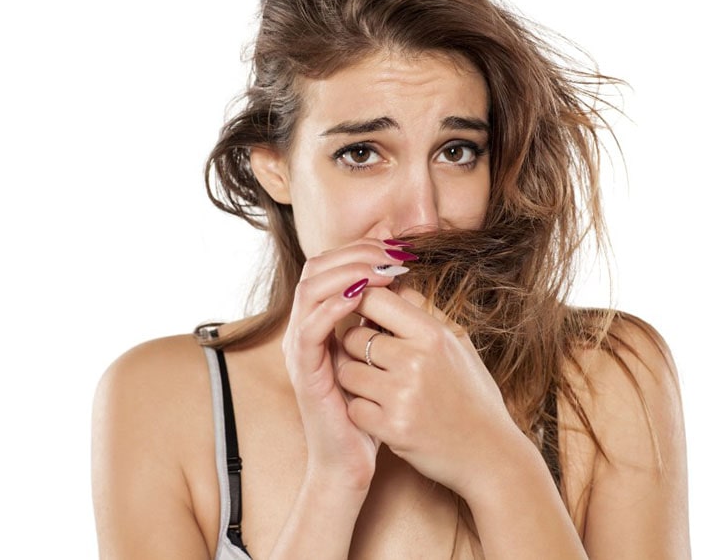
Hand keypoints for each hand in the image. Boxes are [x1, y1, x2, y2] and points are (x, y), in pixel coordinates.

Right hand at [281, 239, 413, 495]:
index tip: (396, 247)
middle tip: (391, 254)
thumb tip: (405, 277)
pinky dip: (334, 307)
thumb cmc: (371, 407)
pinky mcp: (303, 372)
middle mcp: (305, 328)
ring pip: (310, 290)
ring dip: (347, 273)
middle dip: (354, 253)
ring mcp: (300, 349)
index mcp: (321, 320)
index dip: (360, 249)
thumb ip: (384, 318)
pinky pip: (310, 328)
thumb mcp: (380, 354)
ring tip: (381, 269)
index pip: (330, 265)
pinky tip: (361, 297)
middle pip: (316, 268)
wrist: (351, 460)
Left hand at [336, 286, 523, 497]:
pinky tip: (379, 412)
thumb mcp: (459, 344)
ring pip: (346, 371)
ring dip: (354, 378)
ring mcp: (403, 395)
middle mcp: (416, 360)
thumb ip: (426, 312)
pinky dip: (360, 410)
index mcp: (433, 334)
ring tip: (374, 386)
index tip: (363, 317)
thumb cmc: (473, 394)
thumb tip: (394, 282)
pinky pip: (353, 406)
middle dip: (355, 346)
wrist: (490, 453)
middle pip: (353, 335)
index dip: (361, 304)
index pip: (375, 298)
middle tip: (368, 359)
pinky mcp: (392, 428)